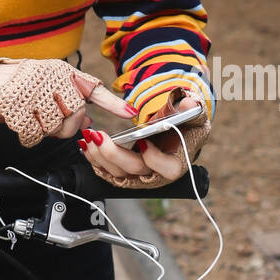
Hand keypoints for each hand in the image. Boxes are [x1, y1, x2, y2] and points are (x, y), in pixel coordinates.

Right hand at [0, 57, 138, 148]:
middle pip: (75, 116)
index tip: (132, 113)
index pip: (93, 89)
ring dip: (42, 130)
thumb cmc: (13, 85)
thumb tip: (89, 125)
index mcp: (61, 72)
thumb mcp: (44, 88)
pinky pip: (34, 133)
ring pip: (55, 127)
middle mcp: (51, 77)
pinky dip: (27, 135)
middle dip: (65, 127)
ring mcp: (34, 89)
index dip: (113, 103)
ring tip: (28, 116)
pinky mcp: (18, 102)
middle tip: (47, 120)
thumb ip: (67, 104)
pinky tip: (18, 122)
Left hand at [78, 92, 208, 185]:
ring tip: (89, 137)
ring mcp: (139, 175)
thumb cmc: (185, 125)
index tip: (143, 142)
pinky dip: (94, 159)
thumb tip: (189, 105)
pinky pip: (107, 171)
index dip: (155, 159)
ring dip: (100, 157)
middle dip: (114, 155)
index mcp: (176, 162)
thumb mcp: (194, 115)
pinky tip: (86, 145)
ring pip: (117, 174)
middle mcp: (156, 174)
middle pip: (135, 171)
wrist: (174, 131)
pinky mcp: (125, 171)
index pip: (168, 169)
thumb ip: (193, 109)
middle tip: (100, 136)